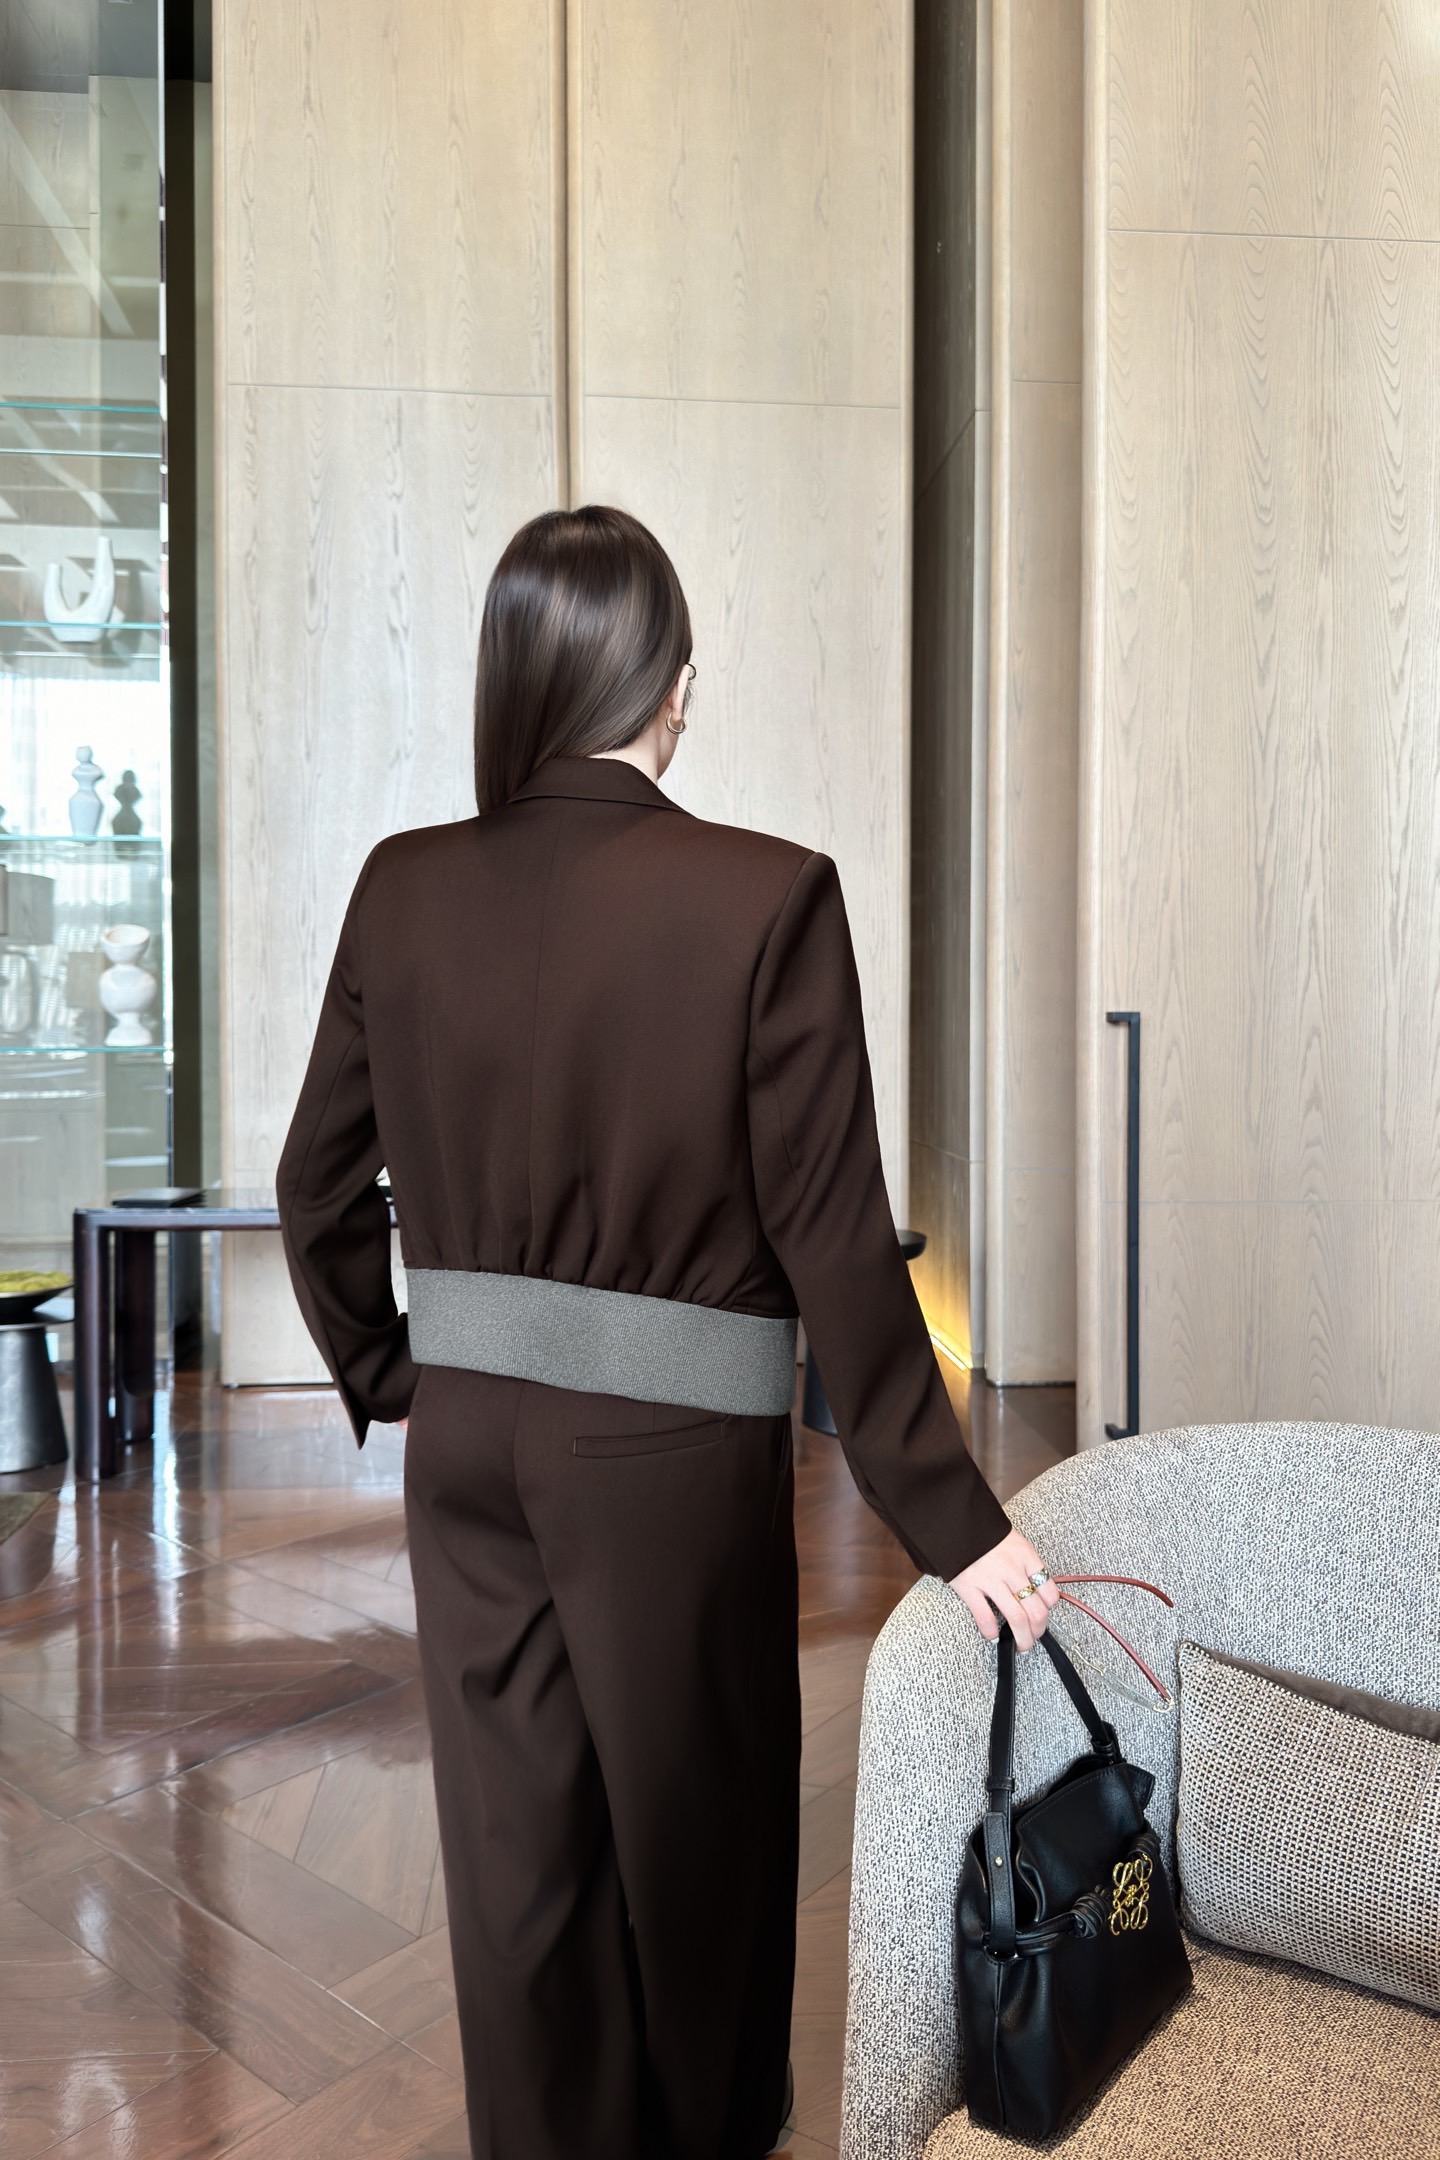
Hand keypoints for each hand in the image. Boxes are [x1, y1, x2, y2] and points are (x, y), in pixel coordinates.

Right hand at [949, 1529, 1060, 1650]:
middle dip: (1038, 1631)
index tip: (1043, 1614)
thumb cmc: (983, 1532)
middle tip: (1034, 1637)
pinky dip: (991, 1632)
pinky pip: (985, 1617)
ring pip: (1017, 1618)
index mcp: (1025, 1555)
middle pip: (1036, 1610)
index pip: (1049, 1591)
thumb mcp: (1012, 1541)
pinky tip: (993, 1636)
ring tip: (1020, 1646)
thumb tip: (1035, 1590)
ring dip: (1022, 1639)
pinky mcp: (968, 1586)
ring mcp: (990, 1578)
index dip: (1049, 1609)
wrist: (952, 1520)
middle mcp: (1011, 1568)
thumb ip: (1024, 1564)